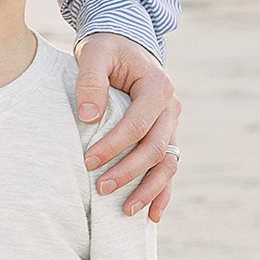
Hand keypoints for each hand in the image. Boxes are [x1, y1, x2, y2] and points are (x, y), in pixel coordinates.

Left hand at [74, 34, 180, 220]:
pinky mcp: (165, 135)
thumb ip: (91, 82)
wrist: (123, 43)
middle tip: (99, 189)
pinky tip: (152, 215)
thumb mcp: (93, 54)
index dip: (113, 147)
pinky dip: (162, 191)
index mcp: (158, 88)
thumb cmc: (106, 48)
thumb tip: (89, 118)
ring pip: (167, 164)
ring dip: (149, 189)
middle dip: (128, 173)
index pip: (137, 125)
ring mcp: (171, 124)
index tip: (87, 161)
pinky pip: (168, 167)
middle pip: (154, 149)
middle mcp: (171, 108)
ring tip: (126, 211)